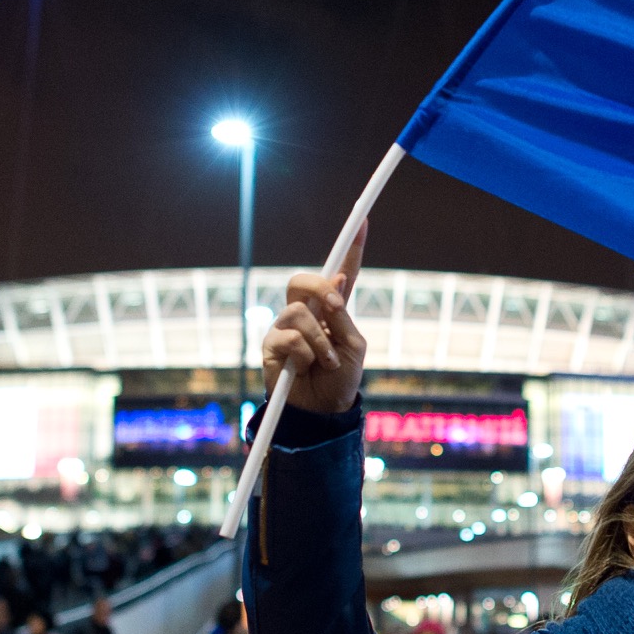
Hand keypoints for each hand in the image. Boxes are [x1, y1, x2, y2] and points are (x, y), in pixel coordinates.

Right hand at [261, 223, 367, 414]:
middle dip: (320, 287)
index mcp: (332, 309)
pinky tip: (306, 367)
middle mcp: (306, 313)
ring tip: (325, 361)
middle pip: (302, 280)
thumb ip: (343, 315)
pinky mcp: (271, 345)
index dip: (351, 248)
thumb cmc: (340, 378)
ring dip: (320, 339)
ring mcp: (286, 327)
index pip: (340, 273)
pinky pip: (288, 336)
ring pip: (298, 311)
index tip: (362, 221)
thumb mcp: (353, 346)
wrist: (323, 411)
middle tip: (335, 307)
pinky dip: (305, 353)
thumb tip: (339, 279)